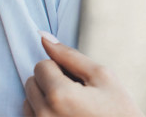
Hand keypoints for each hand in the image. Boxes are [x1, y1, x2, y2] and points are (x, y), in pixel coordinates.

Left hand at [24, 32, 143, 116]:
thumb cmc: (117, 109)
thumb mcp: (101, 75)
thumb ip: (69, 55)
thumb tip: (43, 36)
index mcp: (60, 95)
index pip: (41, 65)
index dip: (60, 67)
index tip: (76, 79)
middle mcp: (44, 116)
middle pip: (31, 82)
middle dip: (50, 82)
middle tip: (75, 93)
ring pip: (28, 101)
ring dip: (44, 99)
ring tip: (70, 107)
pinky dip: (43, 114)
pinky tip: (64, 115)